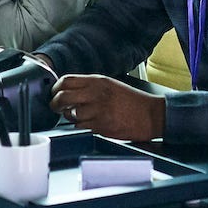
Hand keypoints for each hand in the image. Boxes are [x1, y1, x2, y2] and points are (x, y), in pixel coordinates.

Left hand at [49, 73, 166, 142]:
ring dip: (69, 116)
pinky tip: (88, 124)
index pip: (66, 80)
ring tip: (77, 116)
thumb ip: (89, 86)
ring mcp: (98, 111)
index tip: (54, 93)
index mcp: (98, 81)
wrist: (152, 115)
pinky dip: (80, 127)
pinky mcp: (102, 126)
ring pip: (70, 114)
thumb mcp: (110, 85)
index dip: (56, 88)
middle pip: (62, 96)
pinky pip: (81, 127)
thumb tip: (68, 89)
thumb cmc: (132, 101)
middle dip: (55, 103)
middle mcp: (96, 94)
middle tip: (56, 106)